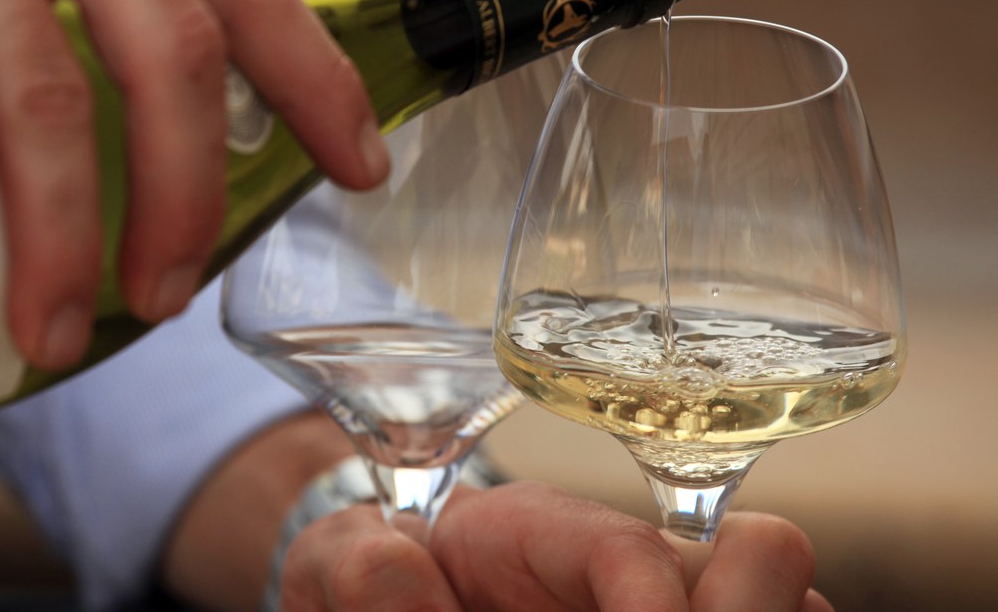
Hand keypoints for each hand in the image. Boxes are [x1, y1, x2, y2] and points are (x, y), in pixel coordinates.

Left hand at [281, 482, 833, 611]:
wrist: (405, 588)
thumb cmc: (381, 573)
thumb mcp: (339, 560)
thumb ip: (355, 562)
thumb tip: (406, 584)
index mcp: (547, 529)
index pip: (636, 547)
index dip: (656, 601)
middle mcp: (634, 564)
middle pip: (764, 561)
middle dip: (750, 611)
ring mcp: (669, 604)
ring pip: (795, 608)